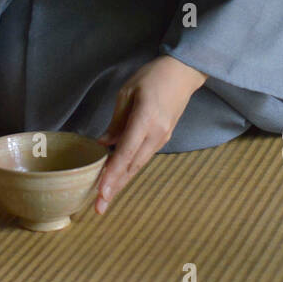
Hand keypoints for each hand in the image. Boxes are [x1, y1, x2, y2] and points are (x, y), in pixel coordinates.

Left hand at [94, 56, 206, 213]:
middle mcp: (156, 134)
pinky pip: (142, 158)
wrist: (183, 73)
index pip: (125, 153)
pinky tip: (117, 177)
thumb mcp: (127, 92)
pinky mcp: (163, 138)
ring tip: (105, 198)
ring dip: (121, 182)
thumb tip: (103, 145)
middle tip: (99, 207)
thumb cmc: (152, 76)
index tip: (101, 192)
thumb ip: (116, 121)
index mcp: (145, 120)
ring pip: (138, 165)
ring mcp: (162, 138)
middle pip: (132, 166)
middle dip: (115, 187)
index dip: (112, 174)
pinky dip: (129, 169)